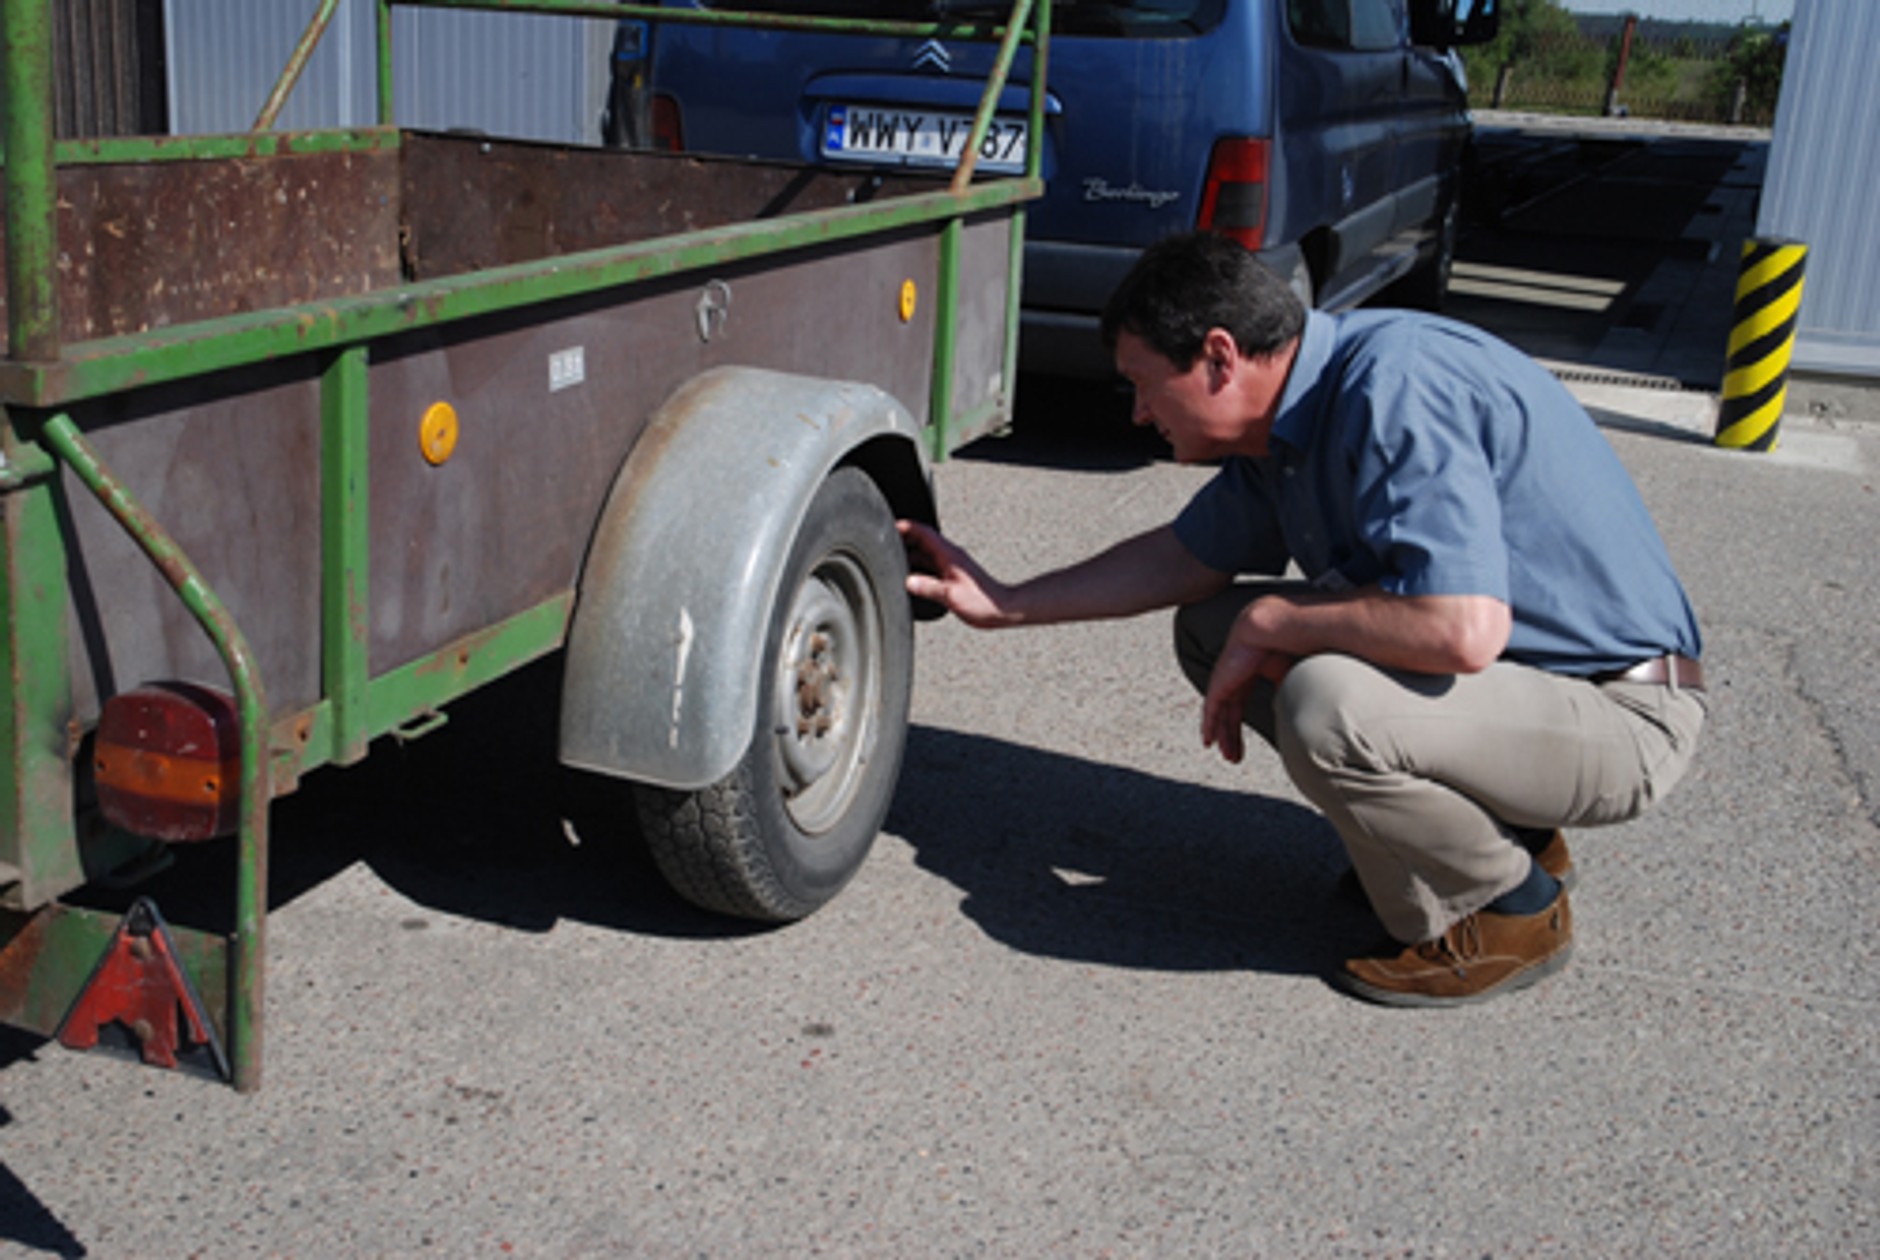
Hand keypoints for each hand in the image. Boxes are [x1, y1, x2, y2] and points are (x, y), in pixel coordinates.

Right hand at [897, 520, 1013, 628]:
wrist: (1002, 609)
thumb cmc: (982, 601)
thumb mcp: (951, 595)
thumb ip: (928, 587)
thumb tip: (908, 581)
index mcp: (949, 554)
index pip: (924, 532)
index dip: (906, 527)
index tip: (890, 526)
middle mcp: (949, 556)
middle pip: (923, 541)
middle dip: (905, 540)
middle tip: (887, 544)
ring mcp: (951, 566)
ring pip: (926, 554)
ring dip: (911, 555)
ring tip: (895, 561)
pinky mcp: (953, 576)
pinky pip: (931, 567)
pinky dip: (919, 568)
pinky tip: (912, 578)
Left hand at [1201, 631, 1295, 764]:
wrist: (1275, 627)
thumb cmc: (1288, 644)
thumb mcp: (1292, 676)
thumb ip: (1290, 694)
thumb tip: (1297, 715)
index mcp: (1251, 669)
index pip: (1241, 702)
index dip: (1241, 722)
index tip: (1243, 738)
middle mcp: (1235, 673)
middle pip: (1229, 710)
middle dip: (1231, 734)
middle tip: (1233, 756)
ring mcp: (1225, 676)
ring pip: (1219, 712)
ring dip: (1222, 735)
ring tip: (1226, 755)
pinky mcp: (1220, 681)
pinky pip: (1211, 708)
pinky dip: (1210, 725)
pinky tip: (1208, 741)